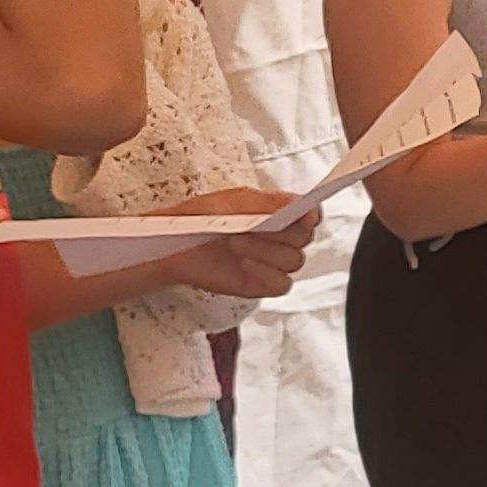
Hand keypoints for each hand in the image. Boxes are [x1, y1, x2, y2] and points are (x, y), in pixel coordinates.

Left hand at [150, 187, 315, 299]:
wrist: (174, 246)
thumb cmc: (201, 218)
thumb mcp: (234, 201)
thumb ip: (269, 203)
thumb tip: (301, 202)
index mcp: (277, 214)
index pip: (310, 215)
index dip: (311, 214)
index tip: (304, 214)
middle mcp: (279, 239)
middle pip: (305, 238)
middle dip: (282, 232)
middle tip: (255, 226)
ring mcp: (271, 263)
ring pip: (294, 261)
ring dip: (267, 251)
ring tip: (237, 243)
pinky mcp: (261, 284)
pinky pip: (283, 284)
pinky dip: (268, 274)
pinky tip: (245, 264)